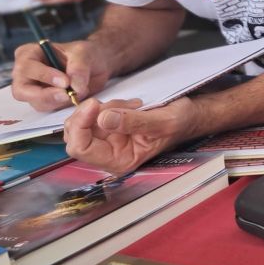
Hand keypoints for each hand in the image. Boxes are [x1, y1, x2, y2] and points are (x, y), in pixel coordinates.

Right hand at [12, 39, 111, 110]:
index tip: (65, 82)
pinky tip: (75, 99)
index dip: (44, 76)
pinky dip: (63, 107)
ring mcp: (33, 91)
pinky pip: (50, 110)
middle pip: (23, 91)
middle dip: (45, 95)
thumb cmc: (84, 54)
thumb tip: (76, 88)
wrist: (97, 65)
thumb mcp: (84, 53)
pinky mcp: (46, 103)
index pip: (26, 68)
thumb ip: (79, 68)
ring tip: (76, 94)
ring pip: (37, 103)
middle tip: (67, 95)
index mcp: (28, 54)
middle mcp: (25, 74)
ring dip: (58, 102)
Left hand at [63, 97, 199, 174]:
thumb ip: (134, 122)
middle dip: (91, 114)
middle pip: (75, 135)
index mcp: (120, 161)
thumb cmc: (181, 122)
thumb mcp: (163, 121)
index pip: (81, 149)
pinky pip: (92, 114)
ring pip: (81, 122)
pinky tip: (128, 105)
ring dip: (101, 108)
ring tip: (131, 105)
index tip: (95, 103)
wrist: (188, 116)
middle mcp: (109, 154)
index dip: (81, 125)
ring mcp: (107, 139)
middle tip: (120, 104)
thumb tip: (103, 119)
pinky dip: (105, 105)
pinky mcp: (108, 127)